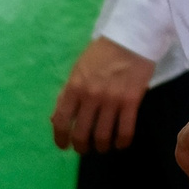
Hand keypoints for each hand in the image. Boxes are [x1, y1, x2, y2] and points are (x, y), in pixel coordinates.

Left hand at [50, 38, 155, 152]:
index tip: (63, 146)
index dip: (60, 138)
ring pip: (103, 136)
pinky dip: (122, 141)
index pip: (61, 120)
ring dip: (101, 146)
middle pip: (81, 133)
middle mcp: (91, 96)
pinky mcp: (131, 102)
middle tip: (84, 149)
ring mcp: (112, 100)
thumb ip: (67, 94)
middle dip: (81, 146)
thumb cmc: (102, 53)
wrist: (131, 39)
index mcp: (74, 86)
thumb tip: (57, 118)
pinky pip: (125, 130)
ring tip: (102, 146)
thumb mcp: (78, 70)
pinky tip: (120, 143)